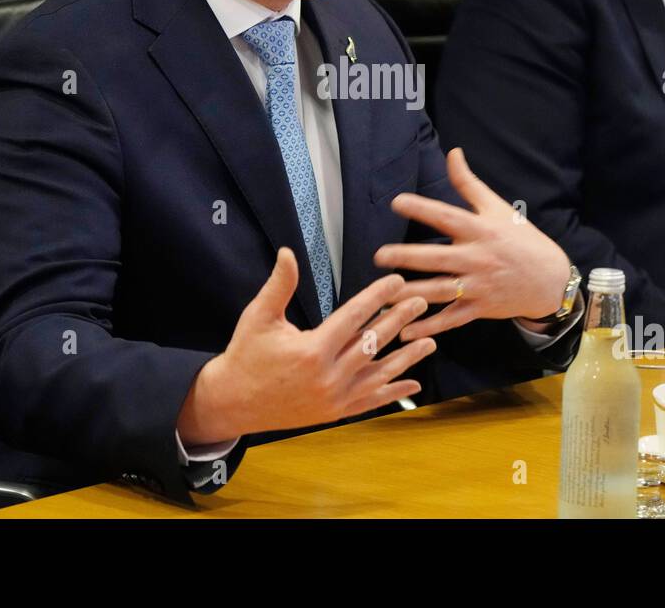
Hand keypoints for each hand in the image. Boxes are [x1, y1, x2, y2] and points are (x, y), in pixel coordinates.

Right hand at [176, 248, 437, 444]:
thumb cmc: (246, 354)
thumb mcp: (259, 317)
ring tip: (430, 342)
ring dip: (407, 358)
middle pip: (373, 343)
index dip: (377, 297)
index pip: (353, 317)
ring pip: (379, 375)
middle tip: (420, 301)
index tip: (395, 282)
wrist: (234, 402)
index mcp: (312, 350)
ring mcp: (334, 398)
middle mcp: (328, 377)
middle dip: (399, 321)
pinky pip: (370, 401)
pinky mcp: (335, 412)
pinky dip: (393, 392)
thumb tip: (287, 253)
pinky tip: (413, 384)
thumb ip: (279, 285)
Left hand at [373, 148, 571, 339]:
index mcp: (480, 230)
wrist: (551, 279)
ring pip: (440, 291)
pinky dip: (429, 327)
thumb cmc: (521, 238)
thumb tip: (453, 152)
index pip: (448, 217)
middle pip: (438, 258)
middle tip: (379, 256)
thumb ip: (468, 183)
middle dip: (407, 257)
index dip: (423, 209)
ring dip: (411, 294)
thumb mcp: (497, 208)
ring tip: (384, 294)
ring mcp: (478, 286)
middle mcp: (477, 258)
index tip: (397, 202)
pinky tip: (405, 330)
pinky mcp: (479, 308)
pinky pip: (451, 319)